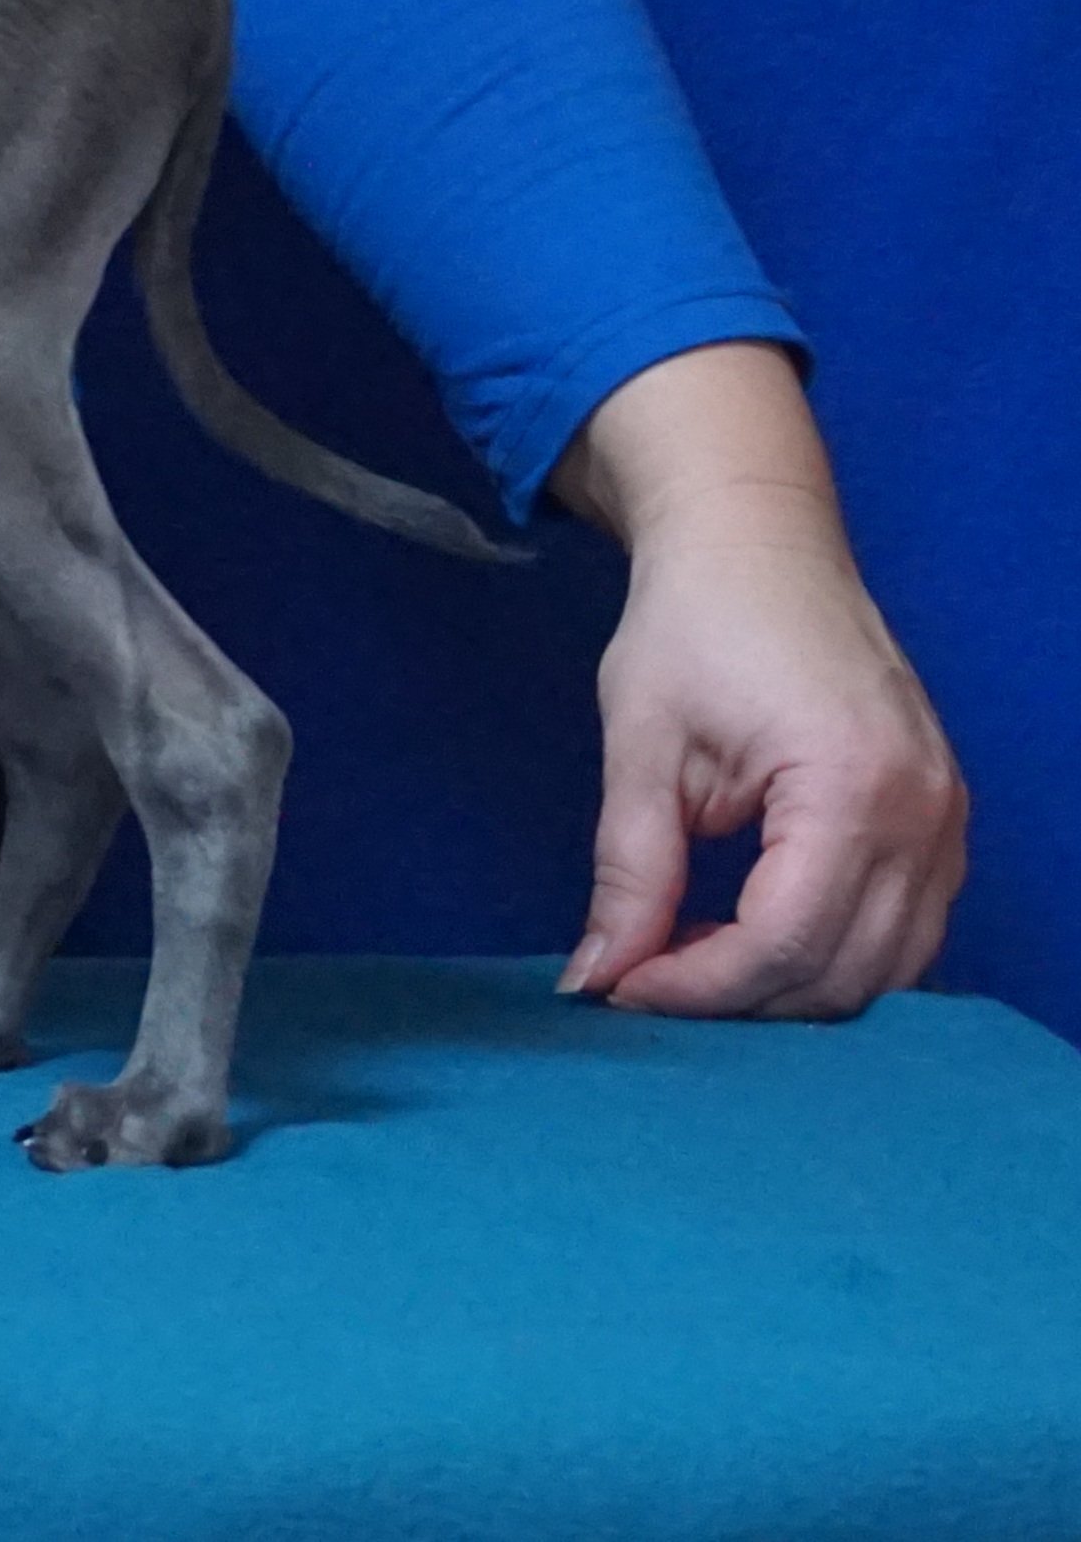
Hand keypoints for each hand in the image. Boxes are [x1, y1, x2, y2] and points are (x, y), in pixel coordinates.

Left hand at [548, 343, 967, 1016]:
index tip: (621, 988)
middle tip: (645, 978)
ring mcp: (947, 816)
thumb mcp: (643, 750)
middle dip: (738, 998)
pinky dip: (833, 951)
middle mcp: (923, 812)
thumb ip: (630, 874)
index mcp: (851, 787)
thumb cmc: (693, 626)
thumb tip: (595, 978)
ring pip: (885, 966)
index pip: (785, 941)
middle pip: (842, 971)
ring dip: (788, 985)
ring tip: (693, 956)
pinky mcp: (942, 816)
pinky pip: (906, 927)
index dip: (697, 987)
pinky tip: (752, 932)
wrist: (756, 543)